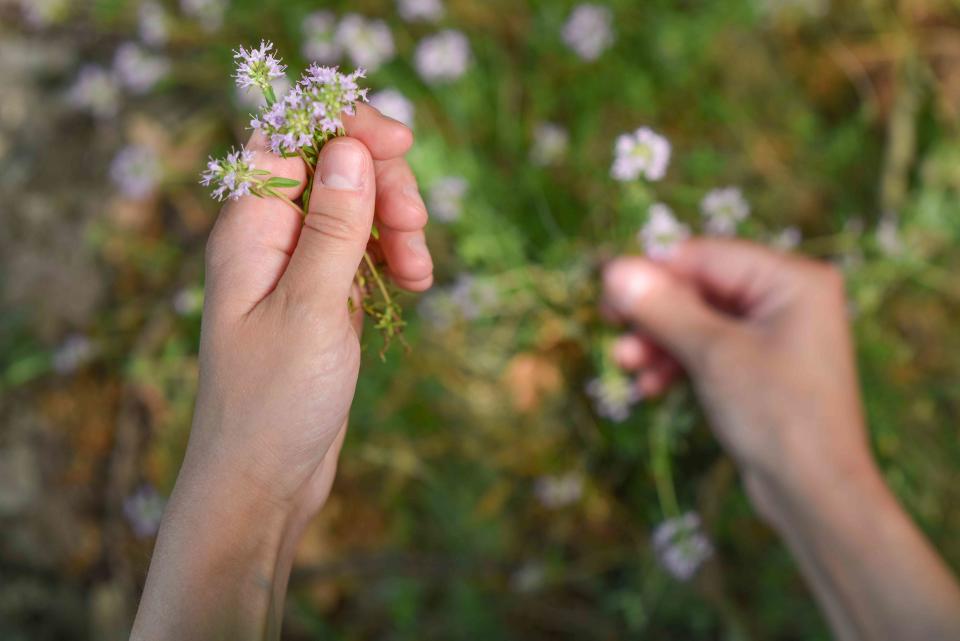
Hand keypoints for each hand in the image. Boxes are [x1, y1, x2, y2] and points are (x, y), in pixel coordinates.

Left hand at [131, 105, 431, 640]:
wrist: (263, 481)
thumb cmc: (274, 402)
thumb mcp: (310, 308)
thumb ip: (334, 226)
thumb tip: (351, 148)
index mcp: (250, 227)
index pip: (289, 136)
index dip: (343, 125)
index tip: (401, 143)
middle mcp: (271, 238)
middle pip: (333, 167)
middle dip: (383, 183)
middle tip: (417, 224)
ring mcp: (299, 268)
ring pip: (356, 210)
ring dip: (397, 225)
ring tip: (421, 271)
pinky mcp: (323, 298)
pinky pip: (364, 253)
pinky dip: (395, 258)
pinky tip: (417, 284)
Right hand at [602, 239, 959, 640]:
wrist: (815, 493)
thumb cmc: (775, 413)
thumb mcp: (713, 353)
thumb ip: (662, 307)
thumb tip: (613, 269)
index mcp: (792, 278)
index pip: (705, 256)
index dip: (652, 273)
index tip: (606, 295)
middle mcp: (788, 297)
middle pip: (700, 287)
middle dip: (654, 314)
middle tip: (611, 329)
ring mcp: (776, 333)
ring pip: (699, 321)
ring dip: (660, 342)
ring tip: (626, 365)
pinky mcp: (762, 366)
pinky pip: (711, 348)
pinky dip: (679, 363)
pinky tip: (652, 387)